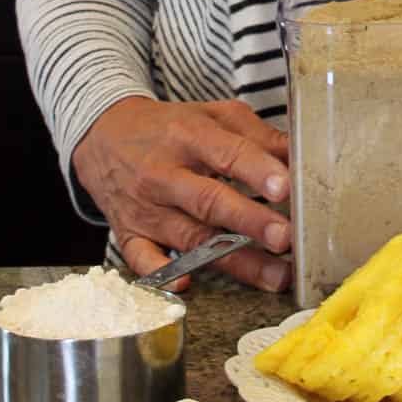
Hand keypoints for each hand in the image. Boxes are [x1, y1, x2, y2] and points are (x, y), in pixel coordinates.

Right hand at [72, 96, 292, 291]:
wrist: (102, 135)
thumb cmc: (169, 127)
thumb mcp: (212, 115)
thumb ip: (255, 135)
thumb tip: (300, 156)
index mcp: (188, 135)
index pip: (226, 153)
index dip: (257, 170)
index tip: (286, 187)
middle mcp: (164, 173)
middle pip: (209, 200)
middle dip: (249, 220)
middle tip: (285, 237)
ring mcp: (145, 208)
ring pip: (191, 238)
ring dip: (234, 260)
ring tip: (276, 276)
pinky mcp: (129, 234)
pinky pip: (142, 259)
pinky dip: (161, 274)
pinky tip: (186, 286)